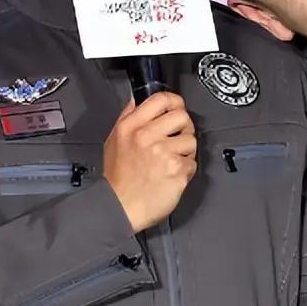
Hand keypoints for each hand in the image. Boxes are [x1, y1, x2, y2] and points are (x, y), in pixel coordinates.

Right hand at [103, 92, 196, 231]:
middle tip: (178, 137)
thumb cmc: (118, 178)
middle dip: (184, 126)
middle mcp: (147, 136)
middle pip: (182, 116)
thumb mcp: (114, 140)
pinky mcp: (176, 171)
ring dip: (186, 150)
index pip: (161, 99)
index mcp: (131, 126)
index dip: (174, 101)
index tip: (177, 107)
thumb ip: (127, 116)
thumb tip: (137, 99)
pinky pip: (192, 162)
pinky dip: (186, 169)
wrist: (119, 206)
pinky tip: (172, 175)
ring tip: (172, 160)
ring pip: (191, 140)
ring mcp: (164, 154)